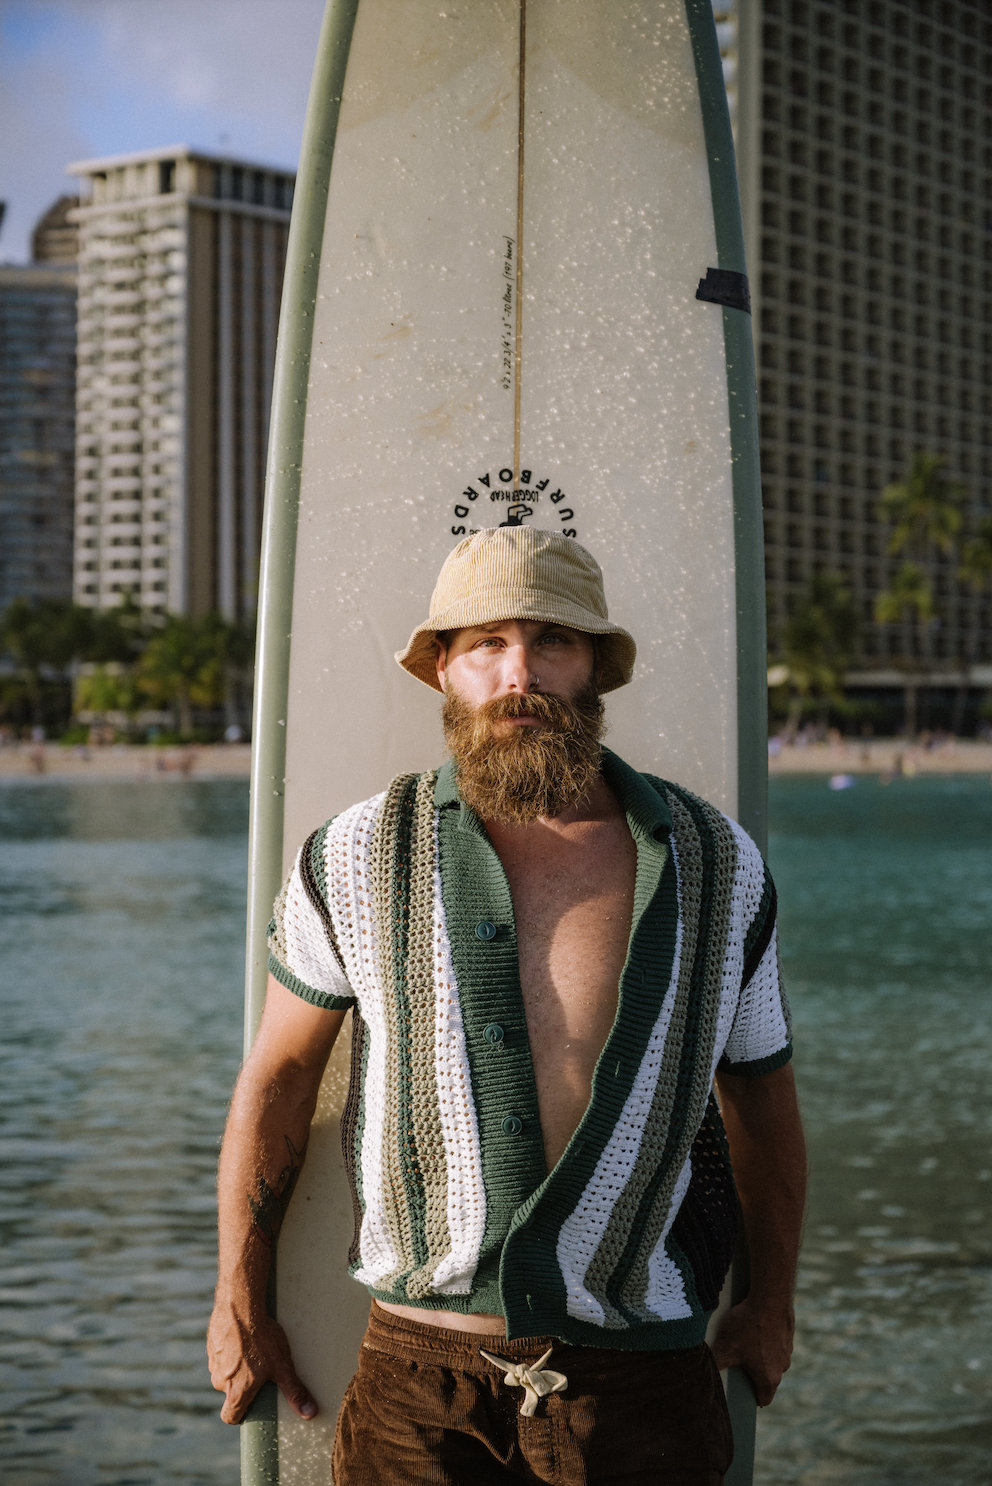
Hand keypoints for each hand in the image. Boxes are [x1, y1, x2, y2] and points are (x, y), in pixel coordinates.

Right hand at [208, 1301, 317, 1424]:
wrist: (239, 1306)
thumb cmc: (260, 1338)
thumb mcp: (282, 1366)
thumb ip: (294, 1391)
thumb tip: (310, 1413)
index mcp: (235, 1392)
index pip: (230, 1417)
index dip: (241, 1415)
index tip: (252, 1407)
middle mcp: (220, 1380)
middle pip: (230, 1393)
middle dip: (243, 1385)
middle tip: (261, 1372)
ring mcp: (213, 1361)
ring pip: (225, 1373)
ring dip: (237, 1367)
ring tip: (255, 1351)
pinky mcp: (212, 1344)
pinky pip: (221, 1354)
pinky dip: (231, 1350)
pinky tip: (245, 1338)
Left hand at [710, 1297, 794, 1406]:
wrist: (770, 1297)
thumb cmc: (749, 1326)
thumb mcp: (726, 1347)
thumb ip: (715, 1363)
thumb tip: (703, 1373)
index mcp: (769, 1377)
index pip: (764, 1398)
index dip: (752, 1398)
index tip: (743, 1396)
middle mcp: (782, 1366)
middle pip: (767, 1377)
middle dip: (752, 1372)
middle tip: (737, 1363)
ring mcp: (788, 1348)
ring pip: (772, 1357)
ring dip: (760, 1353)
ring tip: (743, 1340)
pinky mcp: (788, 1331)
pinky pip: (776, 1340)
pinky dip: (766, 1336)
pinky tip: (753, 1325)